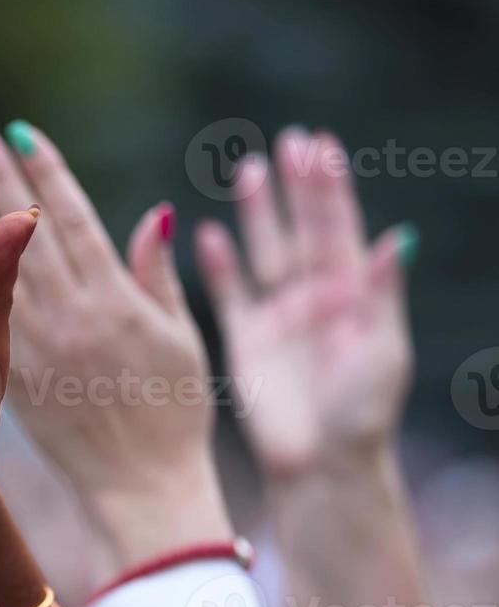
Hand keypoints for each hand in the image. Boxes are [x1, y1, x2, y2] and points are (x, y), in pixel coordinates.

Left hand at [0, 120, 229, 565]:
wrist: (138, 491)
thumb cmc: (172, 418)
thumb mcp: (180, 341)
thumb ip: (159, 277)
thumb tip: (155, 213)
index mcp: (114, 300)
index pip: (71, 218)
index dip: (43, 170)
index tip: (17, 132)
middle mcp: (68, 316)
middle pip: (24, 232)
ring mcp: (35, 347)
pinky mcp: (11, 379)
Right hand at [194, 128, 414, 477]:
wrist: (320, 464)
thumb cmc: (362, 414)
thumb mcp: (383, 352)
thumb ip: (384, 295)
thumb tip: (399, 237)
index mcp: (352, 296)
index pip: (339, 229)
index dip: (330, 188)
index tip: (321, 146)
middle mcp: (314, 299)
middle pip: (302, 229)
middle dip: (295, 187)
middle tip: (287, 142)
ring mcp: (279, 317)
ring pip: (264, 252)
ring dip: (256, 214)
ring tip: (247, 170)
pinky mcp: (245, 341)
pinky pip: (229, 293)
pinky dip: (218, 265)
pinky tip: (207, 234)